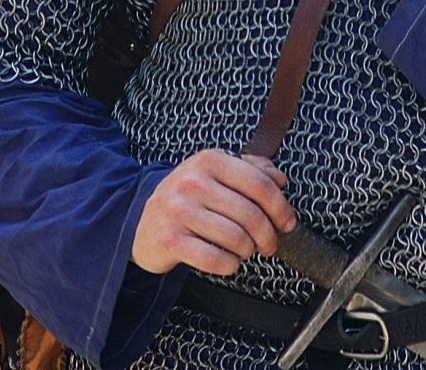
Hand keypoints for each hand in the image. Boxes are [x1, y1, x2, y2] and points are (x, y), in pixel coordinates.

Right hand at [131, 148, 295, 274]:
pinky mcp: (170, 240)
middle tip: (269, 244)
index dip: (281, 207)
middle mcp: (193, 182)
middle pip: (251, 214)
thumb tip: (280, 179)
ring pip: (236, 238)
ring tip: (245, 250)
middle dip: (268, 235)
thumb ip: (250, 170)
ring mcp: (179, 211)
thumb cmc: (186, 198)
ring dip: (248, 250)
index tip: (287, 222)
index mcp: (210, 161)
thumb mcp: (215, 173)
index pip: (260, 184)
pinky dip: (230, 265)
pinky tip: (228, 261)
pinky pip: (215, 259)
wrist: (137, 219)